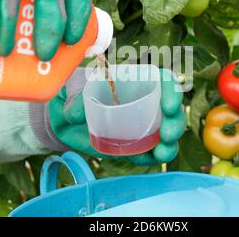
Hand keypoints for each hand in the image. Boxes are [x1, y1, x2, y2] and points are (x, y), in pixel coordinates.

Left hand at [49, 68, 186, 165]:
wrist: (63, 120)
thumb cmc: (73, 96)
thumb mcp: (72, 92)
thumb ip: (74, 100)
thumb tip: (75, 114)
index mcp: (135, 82)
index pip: (162, 81)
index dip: (171, 90)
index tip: (169, 105)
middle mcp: (144, 102)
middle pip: (170, 108)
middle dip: (175, 121)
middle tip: (167, 134)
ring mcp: (142, 124)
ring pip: (166, 131)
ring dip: (170, 142)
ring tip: (163, 151)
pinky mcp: (135, 145)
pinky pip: (152, 151)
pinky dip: (156, 156)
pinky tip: (155, 158)